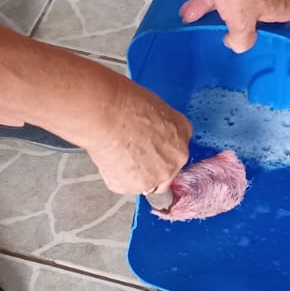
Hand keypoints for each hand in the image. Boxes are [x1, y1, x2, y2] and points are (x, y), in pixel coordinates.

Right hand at [81, 72, 191, 196]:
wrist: (107, 115)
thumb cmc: (123, 104)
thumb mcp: (152, 107)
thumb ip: (157, 127)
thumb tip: (147, 134)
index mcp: (183, 132)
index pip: (175, 150)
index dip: (158, 150)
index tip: (147, 148)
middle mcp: (177, 158)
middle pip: (165, 171)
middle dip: (148, 166)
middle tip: (128, 152)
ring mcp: (158, 175)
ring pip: (144, 181)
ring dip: (131, 172)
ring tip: (116, 152)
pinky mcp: (137, 186)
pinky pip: (124, 185)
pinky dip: (114, 176)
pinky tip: (109, 158)